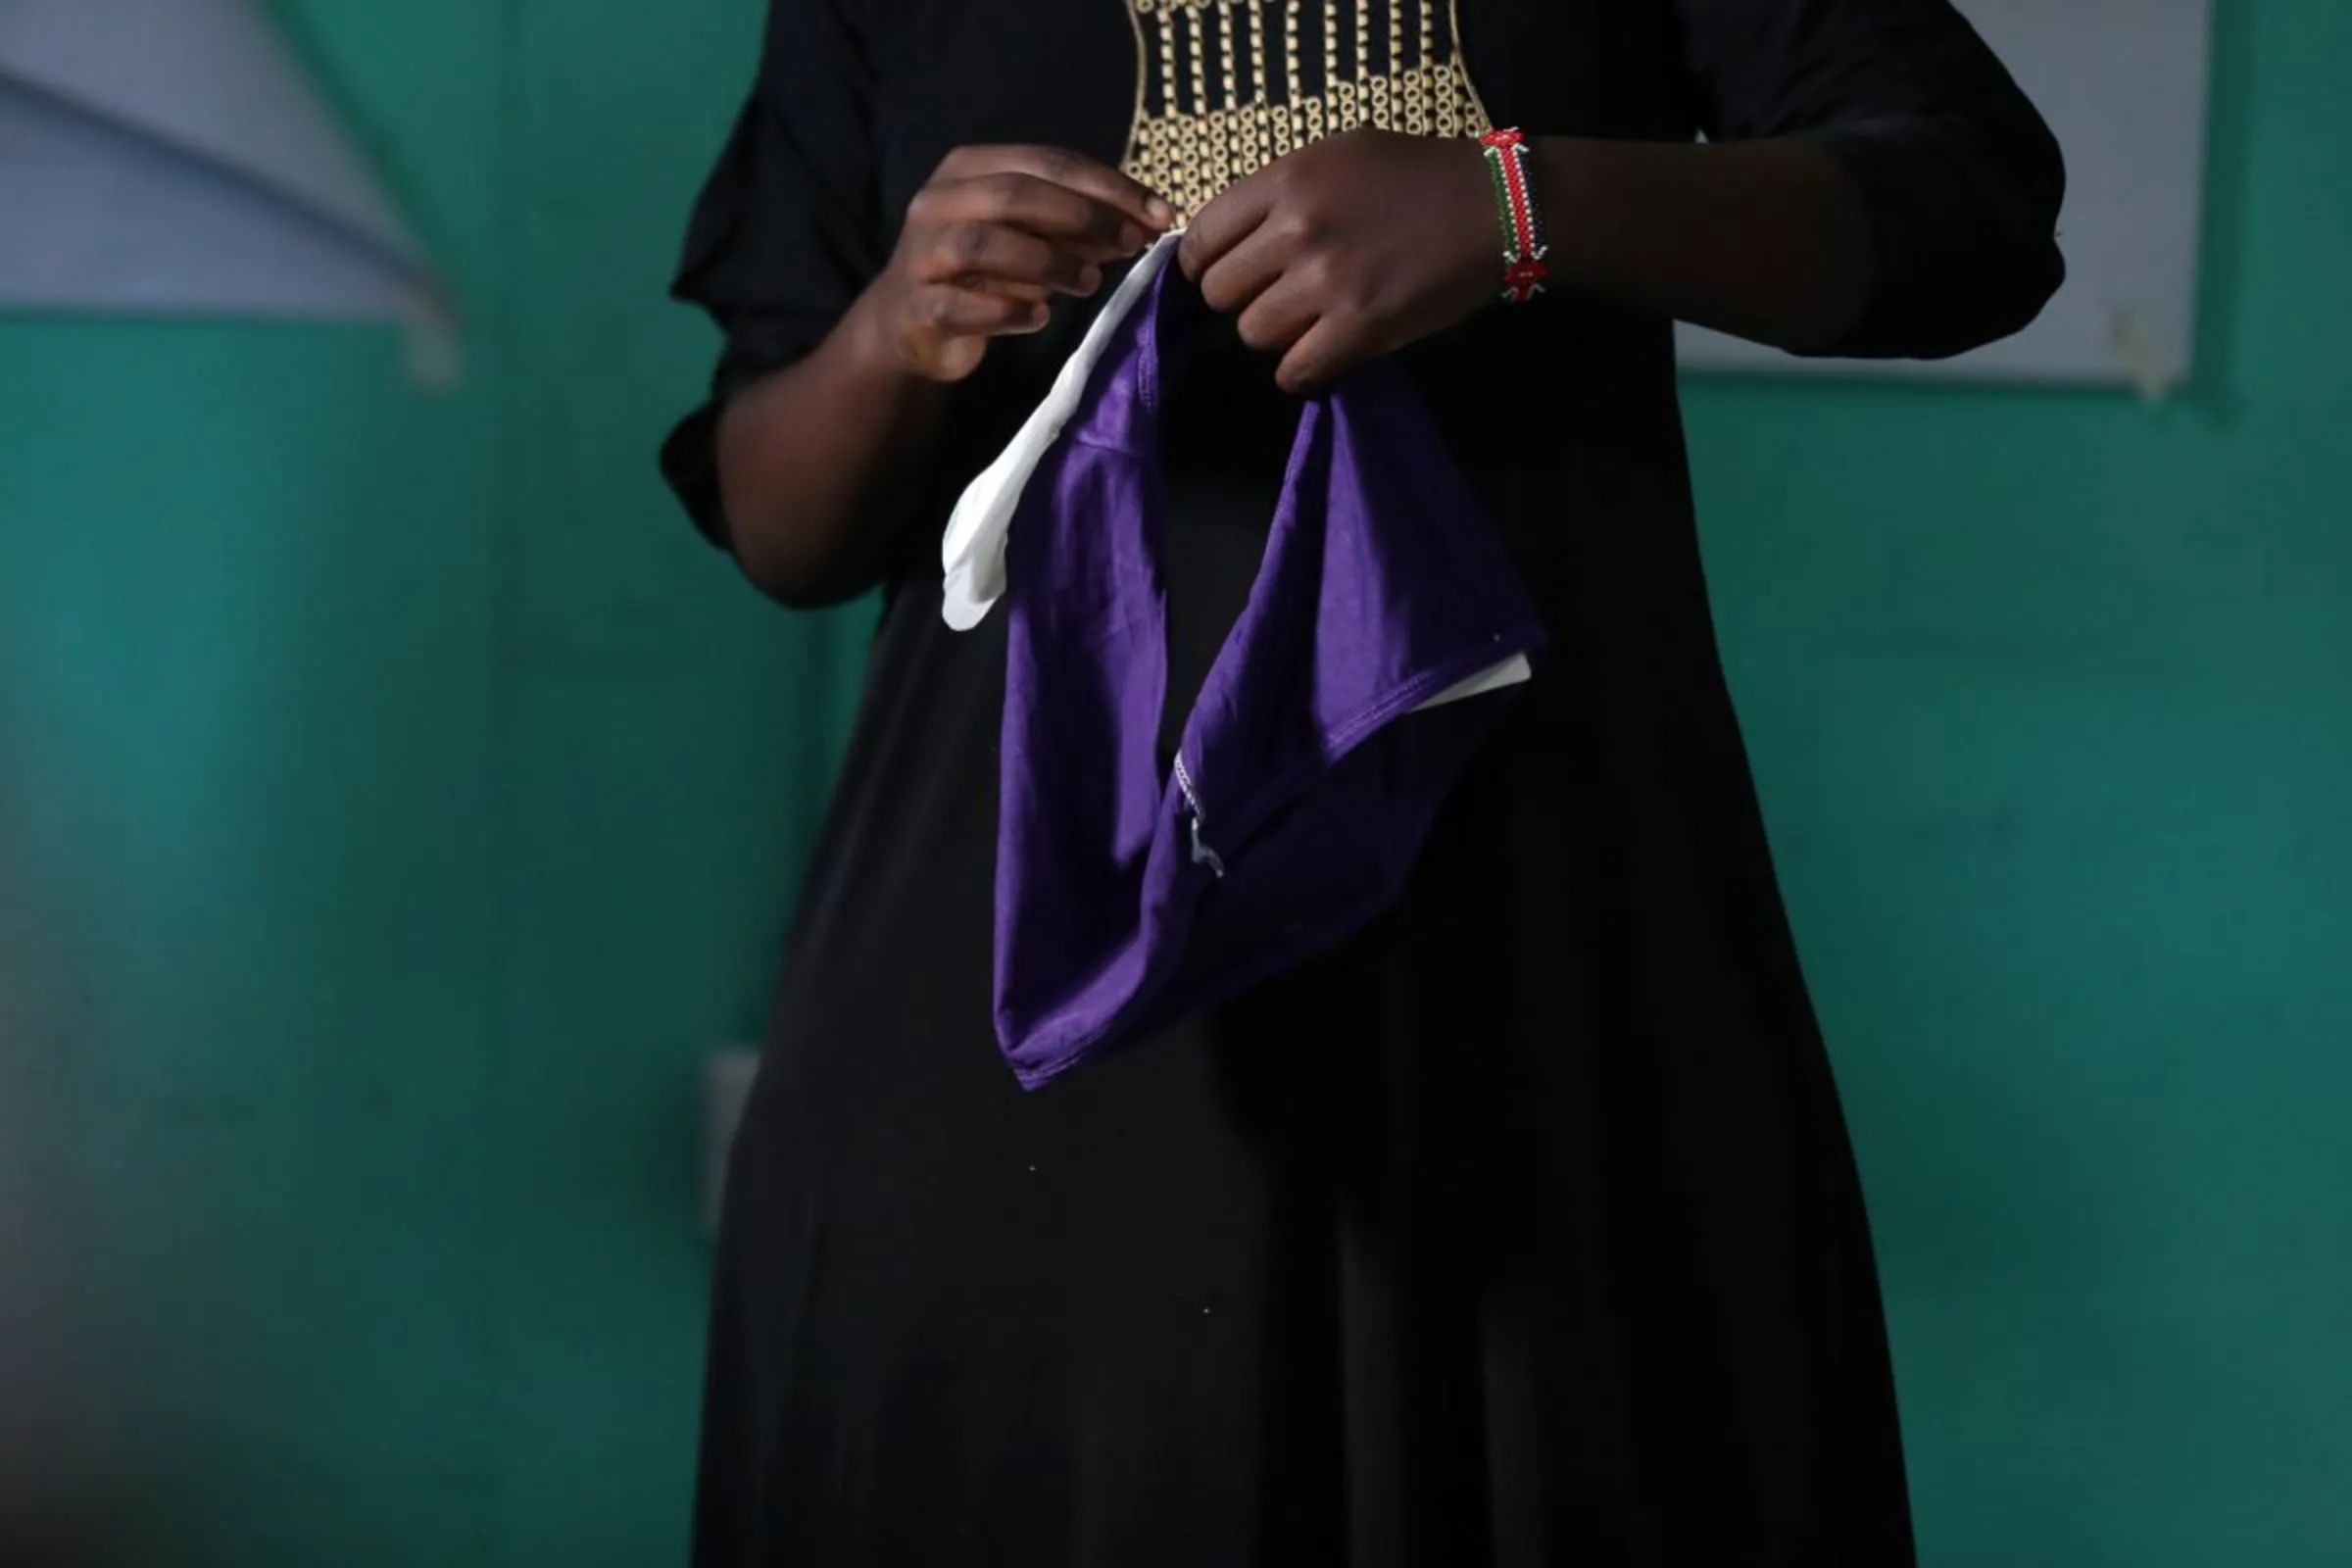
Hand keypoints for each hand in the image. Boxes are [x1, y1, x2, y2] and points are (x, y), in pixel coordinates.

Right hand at [853, 146, 1175, 383]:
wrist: (909, 326)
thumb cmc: (980, 273)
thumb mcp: (1030, 238)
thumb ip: (1078, 227)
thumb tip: (1146, 223)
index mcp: (968, 168)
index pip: (1046, 161)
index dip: (1107, 185)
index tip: (1160, 213)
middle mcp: (938, 201)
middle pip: (1015, 194)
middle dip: (1082, 217)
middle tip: (1130, 245)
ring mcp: (921, 253)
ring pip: (985, 244)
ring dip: (1047, 262)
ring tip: (1089, 283)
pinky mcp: (916, 306)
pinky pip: (963, 306)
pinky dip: (1008, 312)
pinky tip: (1039, 319)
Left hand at [1177, 129, 1501, 393]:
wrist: (1494, 208)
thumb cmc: (1418, 176)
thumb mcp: (1340, 156)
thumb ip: (1282, 192)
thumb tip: (1234, 237)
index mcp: (1286, 180)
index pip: (1201, 237)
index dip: (1204, 265)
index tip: (1224, 274)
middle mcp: (1296, 229)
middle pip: (1220, 293)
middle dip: (1241, 301)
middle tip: (1275, 299)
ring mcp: (1326, 281)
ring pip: (1253, 334)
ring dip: (1275, 336)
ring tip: (1307, 324)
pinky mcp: (1359, 327)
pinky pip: (1295, 370)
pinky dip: (1302, 372)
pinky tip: (1322, 356)